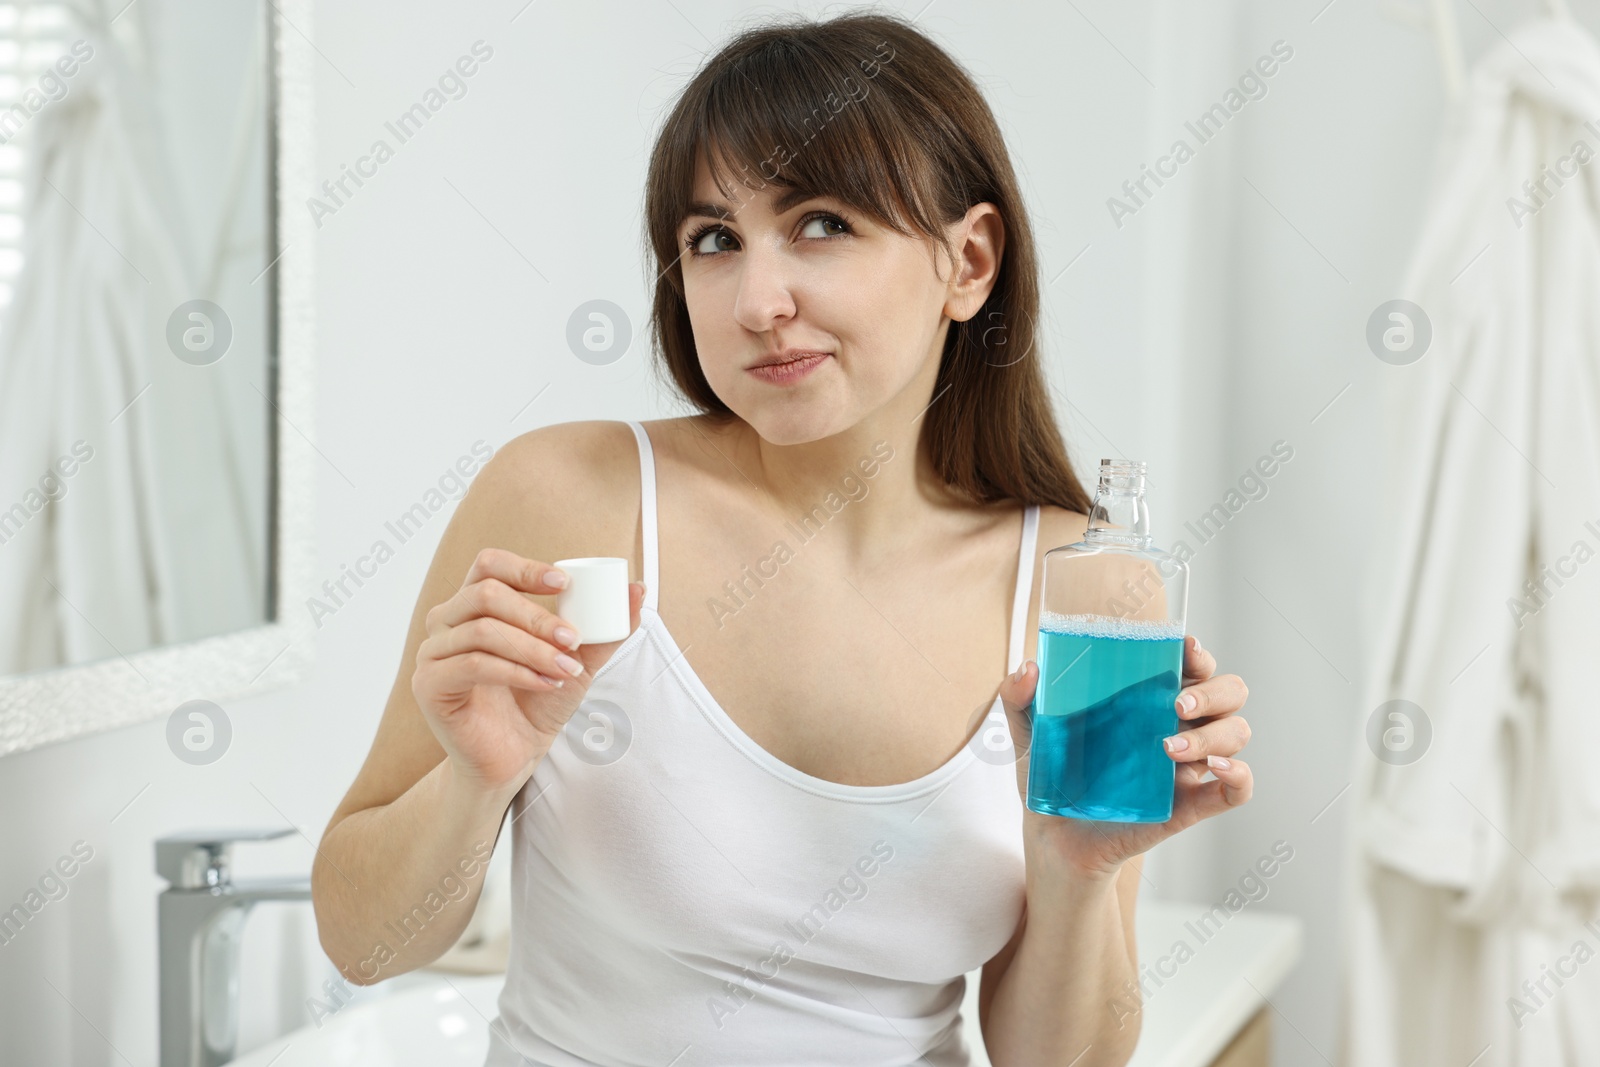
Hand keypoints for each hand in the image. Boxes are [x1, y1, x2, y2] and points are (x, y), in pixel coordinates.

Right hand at [412, 548, 644, 795]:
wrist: (513, 758)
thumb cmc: (538, 704)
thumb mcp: (577, 662)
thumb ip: (605, 630)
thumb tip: (639, 589)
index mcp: (474, 605)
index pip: (488, 564)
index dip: (525, 567)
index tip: (565, 583)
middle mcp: (447, 622)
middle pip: (485, 594)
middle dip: (537, 616)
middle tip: (573, 640)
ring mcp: (432, 653)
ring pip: (482, 630)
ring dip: (533, 648)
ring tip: (566, 670)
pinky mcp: (429, 686)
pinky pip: (471, 665)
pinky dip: (516, 672)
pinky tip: (545, 683)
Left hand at [996, 634, 1251, 878]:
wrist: (1051, 836)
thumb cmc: (1051, 775)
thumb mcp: (1029, 732)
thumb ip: (1019, 697)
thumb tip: (1030, 668)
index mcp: (1149, 698)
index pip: (1192, 664)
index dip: (1199, 652)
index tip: (1185, 648)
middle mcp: (1178, 725)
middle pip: (1229, 692)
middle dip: (1214, 691)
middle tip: (1175, 705)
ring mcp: (1189, 765)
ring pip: (1236, 734)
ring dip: (1214, 735)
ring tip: (1167, 748)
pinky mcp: (1191, 804)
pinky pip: (1237, 789)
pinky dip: (1239, 775)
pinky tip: (1216, 769)